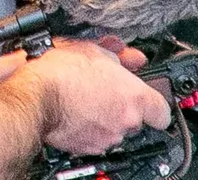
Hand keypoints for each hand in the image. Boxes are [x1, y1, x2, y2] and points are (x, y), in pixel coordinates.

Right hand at [25, 38, 170, 154]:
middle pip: (136, 118)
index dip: (154, 104)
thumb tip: (130, 56)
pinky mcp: (89, 148)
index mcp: (134, 98)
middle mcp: (126, 121)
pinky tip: (76, 112)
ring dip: (105, 117)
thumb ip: (118, 55)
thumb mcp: (92, 50)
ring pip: (115, 128)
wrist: (35, 97)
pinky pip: (96, 138)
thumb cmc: (61, 73)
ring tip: (85, 98)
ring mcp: (108, 137)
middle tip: (106, 90)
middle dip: (123, 106)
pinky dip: (89, 128)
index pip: (163, 111)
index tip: (147, 99)